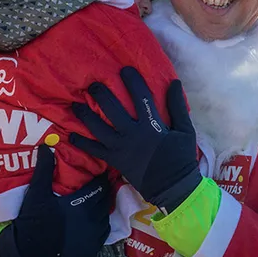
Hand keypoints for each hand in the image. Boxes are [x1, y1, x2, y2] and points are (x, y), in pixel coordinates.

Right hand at [0, 147, 110, 256]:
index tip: (100, 173)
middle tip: (99, 186)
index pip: (99, 187)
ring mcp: (93, 236)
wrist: (29, 252)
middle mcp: (92, 219)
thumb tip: (46, 147)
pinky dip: (101, 225)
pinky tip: (94, 221)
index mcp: (82, 204)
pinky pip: (104, 233)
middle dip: (103, 192)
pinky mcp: (91, 249)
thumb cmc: (33, 220)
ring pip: (106, 216)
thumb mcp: (37, 192)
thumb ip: (45, 169)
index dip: (101, 179)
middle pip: (105, 200)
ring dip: (103, 208)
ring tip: (97, 202)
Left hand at [70, 67, 200, 212]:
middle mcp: (133, 134)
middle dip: (101, 95)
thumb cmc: (181, 157)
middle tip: (93, 85)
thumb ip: (177, 106)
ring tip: (75, 105)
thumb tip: (174, 82)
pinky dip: (83, 143)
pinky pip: (95, 151)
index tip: (125, 69)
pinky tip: (72, 135)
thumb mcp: (185, 130)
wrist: (173, 187)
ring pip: (99, 129)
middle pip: (113, 110)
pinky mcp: (115, 161)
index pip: (141, 98)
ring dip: (86, 116)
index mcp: (152, 126)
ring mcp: (121, 148)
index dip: (133, 82)